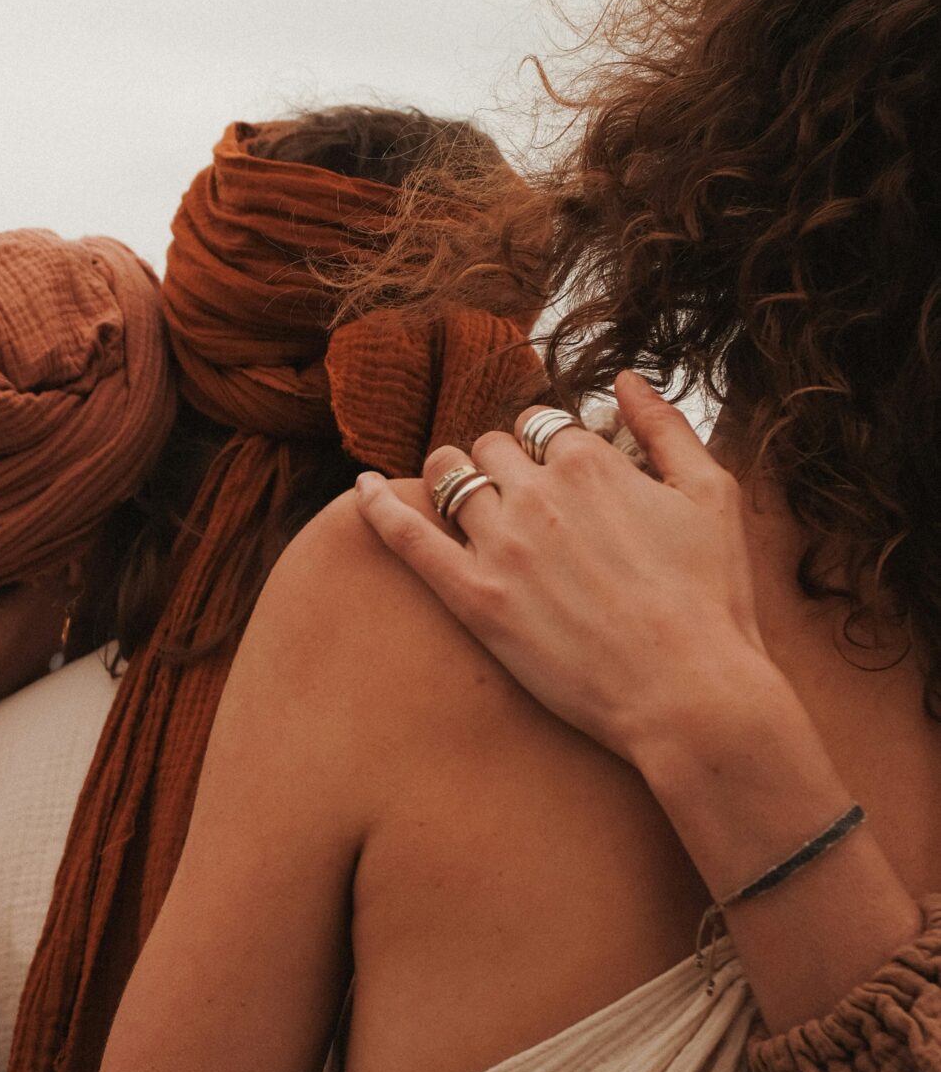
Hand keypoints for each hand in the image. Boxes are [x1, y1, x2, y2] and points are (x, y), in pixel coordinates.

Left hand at [354, 374, 772, 769]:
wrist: (689, 693)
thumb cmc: (712, 600)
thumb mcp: (712, 495)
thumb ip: (665, 427)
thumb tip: (624, 377)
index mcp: (593, 462)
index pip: (544, 428)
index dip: (549, 451)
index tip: (557, 479)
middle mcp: (539, 493)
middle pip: (490, 448)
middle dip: (499, 464)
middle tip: (513, 499)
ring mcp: (501, 545)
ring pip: (447, 478)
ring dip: (448, 477)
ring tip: (454, 495)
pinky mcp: (474, 598)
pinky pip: (406, 536)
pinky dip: (376, 505)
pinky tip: (360, 487)